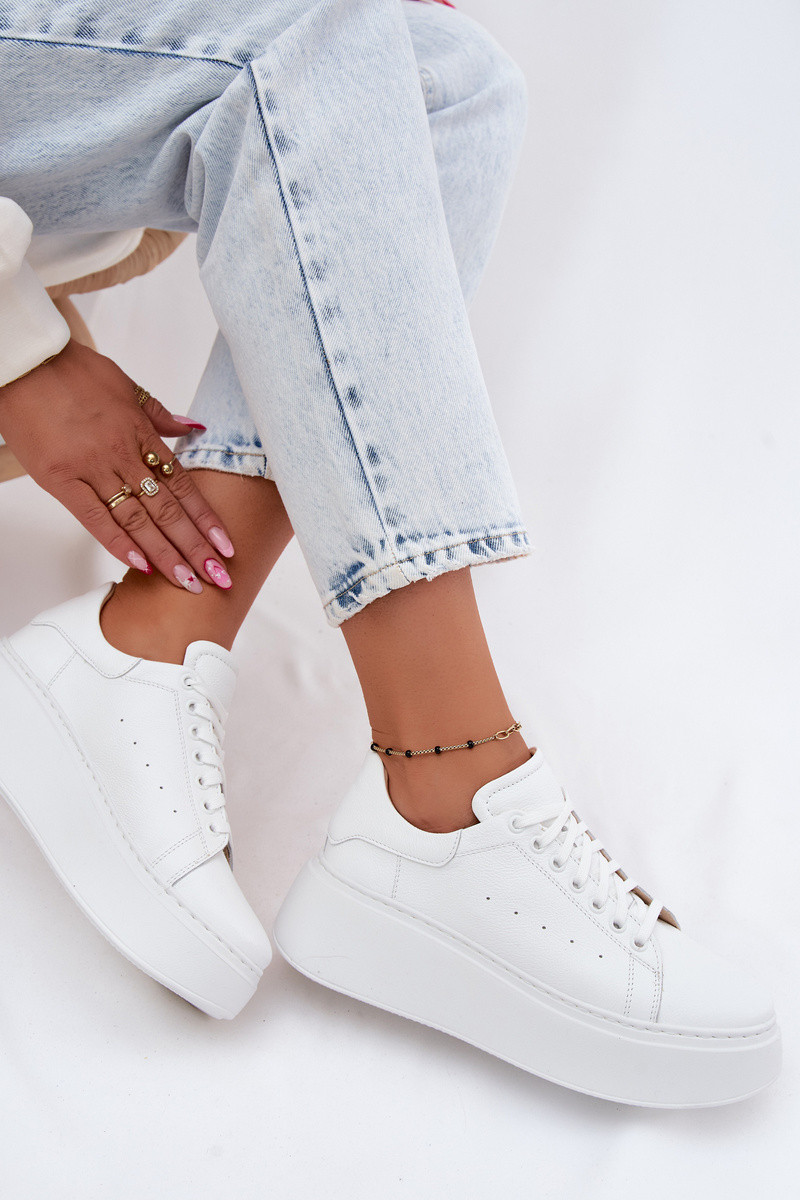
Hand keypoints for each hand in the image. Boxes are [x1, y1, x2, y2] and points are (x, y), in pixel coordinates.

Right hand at [0, 339, 234, 591]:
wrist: (25, 362)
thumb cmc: (73, 371)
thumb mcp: (126, 385)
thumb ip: (159, 415)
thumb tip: (194, 427)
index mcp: (141, 434)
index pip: (183, 484)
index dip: (206, 518)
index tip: (226, 546)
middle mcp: (122, 455)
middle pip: (167, 509)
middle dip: (195, 547)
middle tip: (219, 578)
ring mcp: (92, 469)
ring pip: (138, 519)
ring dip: (166, 554)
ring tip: (188, 582)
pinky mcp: (60, 480)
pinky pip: (94, 518)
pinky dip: (118, 543)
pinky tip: (142, 566)